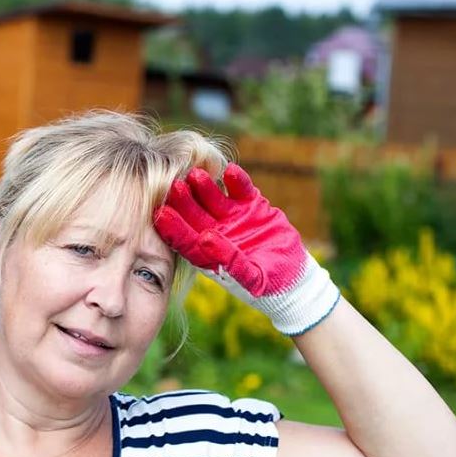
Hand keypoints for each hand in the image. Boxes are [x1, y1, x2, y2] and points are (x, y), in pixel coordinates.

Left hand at [153, 164, 339, 334]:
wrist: (294, 276)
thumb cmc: (269, 286)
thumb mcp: (251, 278)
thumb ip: (229, 261)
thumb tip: (205, 239)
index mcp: (206, 254)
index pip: (184, 239)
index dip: (173, 227)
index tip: (162, 214)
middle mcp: (214, 232)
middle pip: (194, 215)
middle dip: (184, 201)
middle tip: (175, 186)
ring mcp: (232, 217)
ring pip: (214, 198)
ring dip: (205, 187)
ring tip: (197, 174)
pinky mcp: (251, 205)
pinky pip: (242, 190)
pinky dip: (237, 181)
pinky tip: (231, 170)